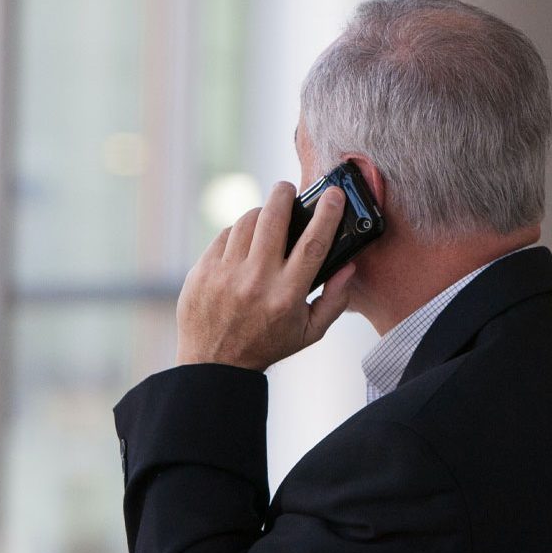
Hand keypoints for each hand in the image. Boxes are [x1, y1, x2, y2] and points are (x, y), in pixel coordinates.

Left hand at [175, 181, 355, 370]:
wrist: (214, 363)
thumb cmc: (267, 345)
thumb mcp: (310, 332)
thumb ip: (335, 301)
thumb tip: (349, 266)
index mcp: (287, 295)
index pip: (313, 244)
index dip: (327, 214)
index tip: (333, 195)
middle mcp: (256, 281)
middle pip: (273, 219)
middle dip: (283, 195)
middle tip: (287, 189)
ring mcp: (225, 274)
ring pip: (247, 222)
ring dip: (260, 213)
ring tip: (266, 219)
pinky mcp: (202, 271)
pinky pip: (224, 235)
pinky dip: (237, 233)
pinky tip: (243, 243)